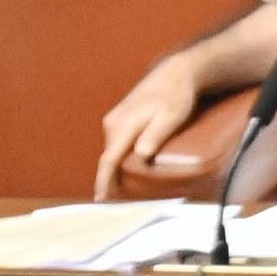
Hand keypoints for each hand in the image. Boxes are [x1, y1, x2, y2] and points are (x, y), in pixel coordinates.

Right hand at [95, 54, 207, 200]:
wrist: (174, 73)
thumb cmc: (175, 96)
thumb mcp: (170, 117)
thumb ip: (155, 135)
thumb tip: (141, 154)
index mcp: (123, 125)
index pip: (109, 159)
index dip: (104, 180)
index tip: (100, 199)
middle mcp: (112, 123)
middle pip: (109, 158)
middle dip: (109, 179)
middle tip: (115, 202)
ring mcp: (114, 120)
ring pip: (113, 151)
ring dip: (114, 169)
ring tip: (119, 191)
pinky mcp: (119, 119)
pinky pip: (116, 144)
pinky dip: (119, 158)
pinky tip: (125, 169)